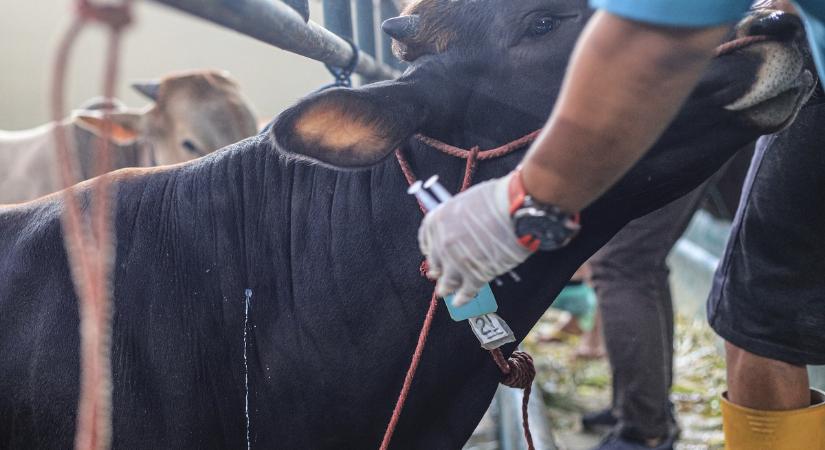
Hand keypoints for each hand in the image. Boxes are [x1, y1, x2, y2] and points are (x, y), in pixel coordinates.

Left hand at [418, 172, 533, 306]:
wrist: (516, 208)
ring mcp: (456, 261)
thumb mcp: (467, 202)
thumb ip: (458, 219)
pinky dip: (463, 298)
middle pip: (436, 264)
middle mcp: (442, 242)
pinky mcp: (474, 275)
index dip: (432, 252)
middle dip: (439, 271)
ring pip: (447, 282)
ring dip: (446, 289)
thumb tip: (461, 229)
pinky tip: (461, 301)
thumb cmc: (497, 198)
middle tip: (440, 277)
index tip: (434, 258)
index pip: (427, 242)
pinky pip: (465, 291)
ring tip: (446, 293)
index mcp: (437, 220)